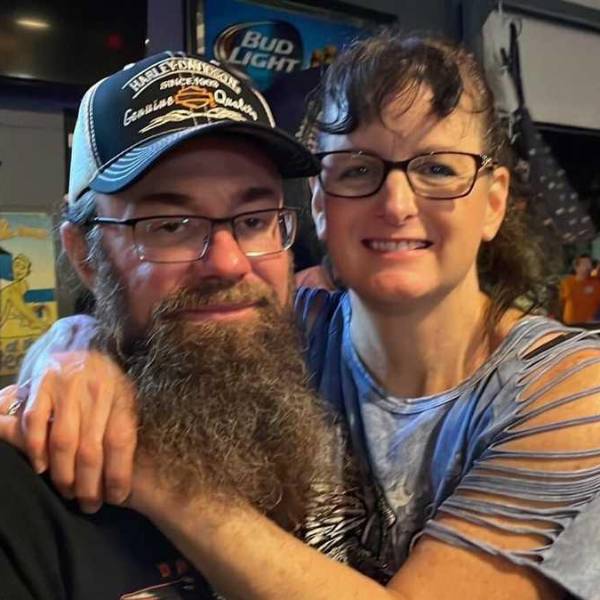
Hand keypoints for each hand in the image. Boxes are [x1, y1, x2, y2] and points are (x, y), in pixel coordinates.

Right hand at [0, 351, 137, 512]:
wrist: (80, 334)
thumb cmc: (106, 374)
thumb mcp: (125, 392)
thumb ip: (124, 422)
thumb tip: (130, 464)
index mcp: (122, 394)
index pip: (121, 442)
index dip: (118, 474)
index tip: (117, 498)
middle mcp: (97, 391)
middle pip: (92, 449)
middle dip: (90, 484)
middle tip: (89, 505)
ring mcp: (68, 386)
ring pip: (65, 441)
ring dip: (64, 474)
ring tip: (67, 492)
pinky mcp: (43, 383)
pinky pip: (37, 423)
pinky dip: (37, 449)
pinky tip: (42, 467)